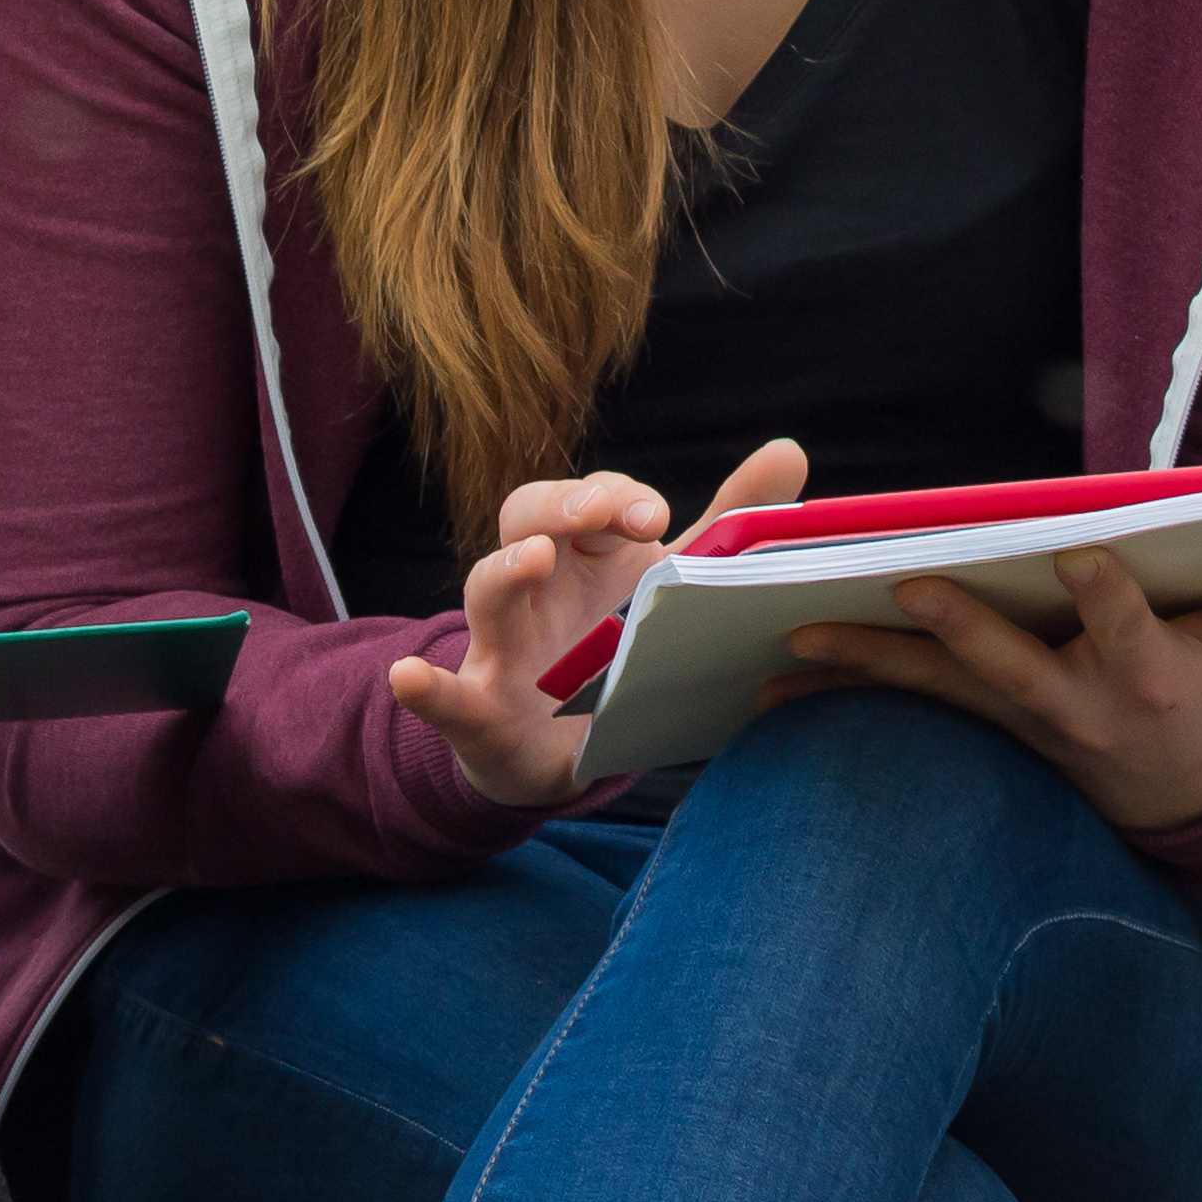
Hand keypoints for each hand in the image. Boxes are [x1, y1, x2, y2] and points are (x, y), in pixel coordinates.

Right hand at [388, 439, 809, 808]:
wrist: (564, 752)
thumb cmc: (613, 646)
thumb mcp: (670, 587)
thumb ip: (728, 524)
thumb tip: (790, 449)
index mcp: (582, 549)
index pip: (589, 497)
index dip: (617, 496)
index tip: (657, 516)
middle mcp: (535, 582)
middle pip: (526, 515)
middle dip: (564, 505)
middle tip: (603, 513)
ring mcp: (500, 642)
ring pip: (485, 590)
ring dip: (505, 571)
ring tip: (532, 558)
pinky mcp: (478, 709)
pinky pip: (445, 695)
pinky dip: (426, 688)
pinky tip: (411, 679)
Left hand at [771, 537, 1201, 833]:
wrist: (1191, 801)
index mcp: (1149, 676)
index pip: (1126, 626)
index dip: (1104, 593)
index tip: (1079, 553)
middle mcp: (1076, 706)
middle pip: (1011, 665)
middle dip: (961, 628)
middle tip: (911, 586)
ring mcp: (1021, 721)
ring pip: (938, 690)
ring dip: (864, 668)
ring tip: (790, 643)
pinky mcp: (984, 726)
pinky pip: (907, 707)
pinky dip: (843, 693)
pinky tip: (770, 686)